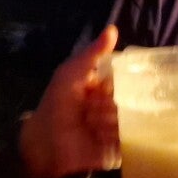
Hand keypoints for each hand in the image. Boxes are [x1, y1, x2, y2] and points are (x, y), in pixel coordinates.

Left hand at [20, 27, 120, 177]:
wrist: (46, 143)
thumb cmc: (57, 105)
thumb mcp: (71, 74)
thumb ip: (92, 54)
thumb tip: (113, 29)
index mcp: (105, 86)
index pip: (127, 77)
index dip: (125, 76)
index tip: (123, 78)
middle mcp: (115, 105)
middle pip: (130, 97)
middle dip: (111, 102)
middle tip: (92, 106)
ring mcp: (118, 127)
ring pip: (130, 117)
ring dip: (109, 120)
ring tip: (90, 123)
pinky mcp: (120, 147)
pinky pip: (131, 139)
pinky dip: (115, 136)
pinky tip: (99, 135)